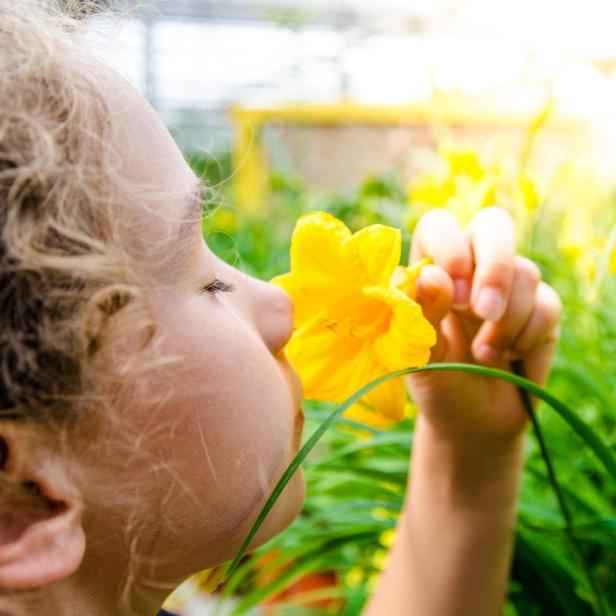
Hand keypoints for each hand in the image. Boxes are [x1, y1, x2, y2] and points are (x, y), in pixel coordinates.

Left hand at [406, 207, 561, 442]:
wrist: (472, 423)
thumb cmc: (437, 383)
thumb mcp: (420, 357)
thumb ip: (423, 316)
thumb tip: (433, 275)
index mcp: (431, 270)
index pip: (438, 225)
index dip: (448, 244)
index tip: (450, 287)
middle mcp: (471, 268)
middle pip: (493, 225)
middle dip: (494, 267)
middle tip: (482, 311)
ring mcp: (509, 287)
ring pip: (525, 271)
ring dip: (506, 319)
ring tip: (483, 355)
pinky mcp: (541, 311)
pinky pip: (548, 304)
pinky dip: (528, 334)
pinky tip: (508, 358)